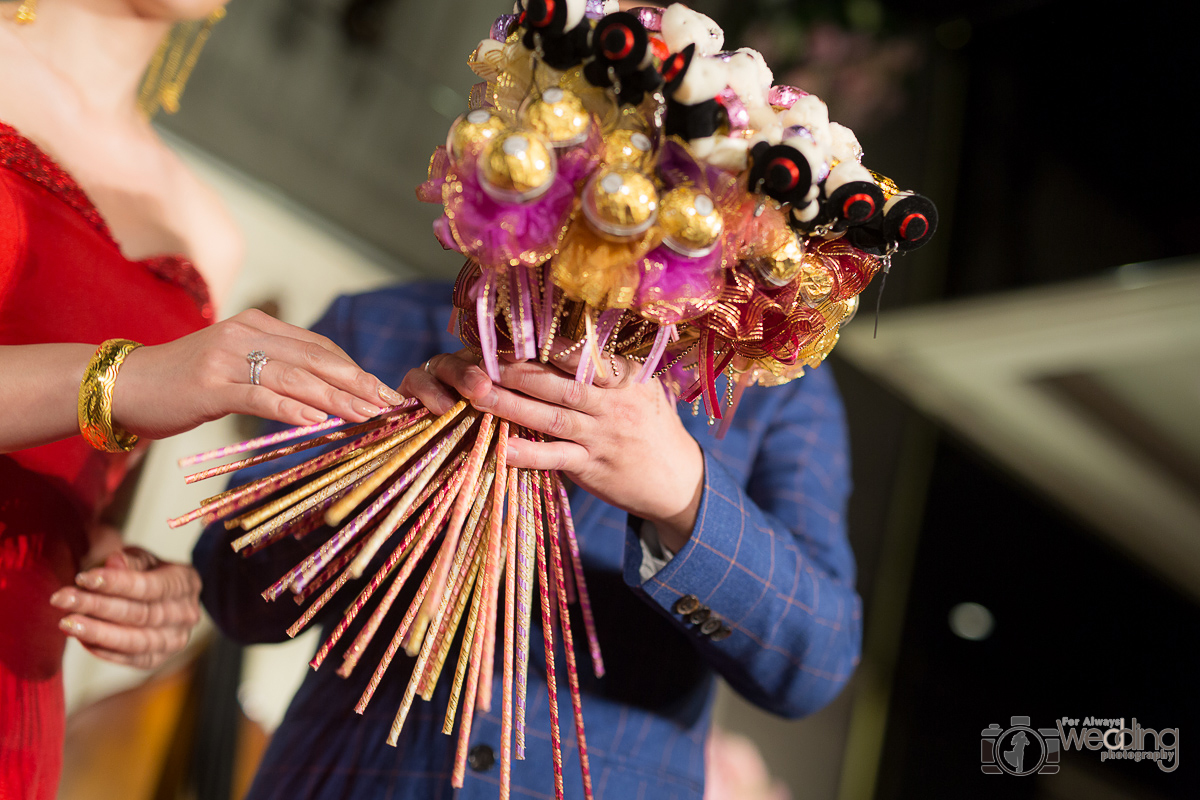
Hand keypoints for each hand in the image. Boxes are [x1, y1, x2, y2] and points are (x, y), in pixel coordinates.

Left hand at [50, 546, 202, 668]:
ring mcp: (175, 640)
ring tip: (66, 623)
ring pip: (135, 641)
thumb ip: (131, 560)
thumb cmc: (149, 573)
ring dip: (98, 632)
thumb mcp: (143, 558)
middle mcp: (186, 615)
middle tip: (62, 599)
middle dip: (98, 607)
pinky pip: (129, 659)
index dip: (117, 583)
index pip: (151, 587)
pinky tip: (81, 638)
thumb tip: (115, 562)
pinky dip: (103, 650)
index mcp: (187, 583)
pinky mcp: (157, 659)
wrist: (163, 598)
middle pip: (140, 614)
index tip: (83, 578)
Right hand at [111, 308, 403, 438]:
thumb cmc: (183, 383)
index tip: (384, 391)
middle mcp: (247, 335)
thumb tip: (325, 395)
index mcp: (257, 326)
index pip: (319, 347)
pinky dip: (292, 409)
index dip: (355, 369)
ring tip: (367, 415)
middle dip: (358, 383)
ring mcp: (228, 358)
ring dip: (337, 398)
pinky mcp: (210, 385)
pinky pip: (260, 396)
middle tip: (390, 404)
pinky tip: (318, 421)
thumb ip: (275, 371)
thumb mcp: (235, 367)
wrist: (123, 384)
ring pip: (296, 378)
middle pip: (316, 359)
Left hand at [400, 343, 703, 550]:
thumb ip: (608, 364)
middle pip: (557, 382)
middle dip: (515, 370)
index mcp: (624, 375)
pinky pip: (554, 458)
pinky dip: (527, 453)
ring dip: (510, 406)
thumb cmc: (651, 424)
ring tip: (475, 394)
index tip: (508, 332)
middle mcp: (612, 402)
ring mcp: (601, 436)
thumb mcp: (642, 386)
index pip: (579, 353)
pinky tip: (500, 448)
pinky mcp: (591, 467)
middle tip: (478, 358)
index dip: (541, 343)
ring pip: (549, 417)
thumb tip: (566, 333)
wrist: (679, 478)